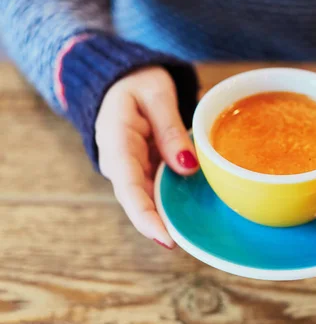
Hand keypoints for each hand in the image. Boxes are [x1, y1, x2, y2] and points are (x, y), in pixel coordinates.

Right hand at [95, 66, 198, 248]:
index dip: (145, 216)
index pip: (129, 186)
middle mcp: (118, 160)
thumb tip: (187, 166)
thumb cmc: (139, 82)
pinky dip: (172, 200)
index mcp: (116, 140)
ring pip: (148, 197)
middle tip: (184, 245)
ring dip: (166, 215)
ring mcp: (130, 166)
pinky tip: (191, 213)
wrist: (124, 78)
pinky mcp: (143, 167)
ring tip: (191, 235)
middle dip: (158, 225)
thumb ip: (170, 129)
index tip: (165, 238)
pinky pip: (156, 187)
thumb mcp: (156, 95)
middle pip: (137, 200)